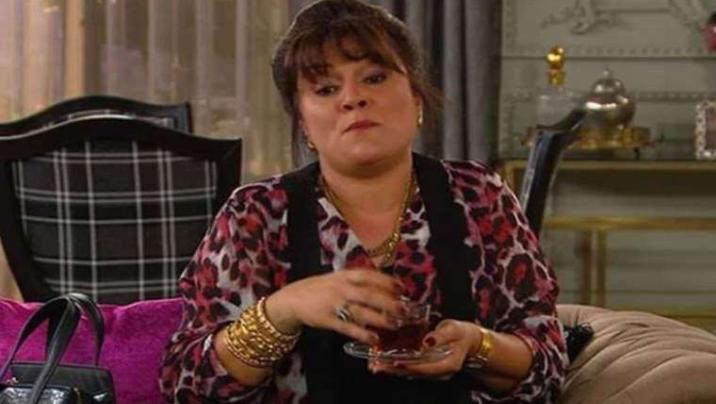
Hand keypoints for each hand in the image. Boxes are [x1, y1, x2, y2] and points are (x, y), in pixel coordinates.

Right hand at [265, 268, 404, 344]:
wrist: (292, 299)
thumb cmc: (319, 288)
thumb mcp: (337, 278)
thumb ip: (356, 280)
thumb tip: (383, 285)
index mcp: (344, 276)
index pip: (369, 276)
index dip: (387, 281)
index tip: (402, 288)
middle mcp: (341, 288)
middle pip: (369, 294)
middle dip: (388, 302)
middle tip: (404, 309)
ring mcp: (334, 304)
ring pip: (361, 312)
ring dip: (379, 319)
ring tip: (394, 325)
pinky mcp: (328, 320)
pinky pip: (348, 328)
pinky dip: (362, 334)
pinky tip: (374, 339)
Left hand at [370, 319, 482, 378]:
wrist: (468, 340)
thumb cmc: (462, 333)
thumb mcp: (454, 330)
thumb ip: (441, 336)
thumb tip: (428, 341)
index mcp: (448, 365)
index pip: (425, 368)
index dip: (409, 366)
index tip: (394, 362)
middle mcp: (438, 372)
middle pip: (413, 372)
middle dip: (393, 370)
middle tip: (376, 365)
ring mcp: (431, 371)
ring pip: (409, 372)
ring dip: (391, 369)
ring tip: (374, 364)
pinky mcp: (425, 367)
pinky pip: (409, 367)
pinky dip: (396, 365)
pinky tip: (383, 361)